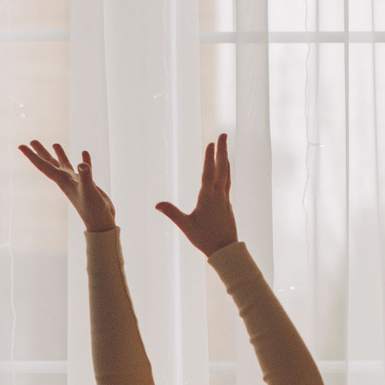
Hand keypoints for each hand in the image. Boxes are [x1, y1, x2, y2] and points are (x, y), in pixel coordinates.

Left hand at [18, 141, 117, 232]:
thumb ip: (86, 177)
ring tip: (54, 144)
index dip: (32, 156)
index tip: (21, 146)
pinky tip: (84, 153)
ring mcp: (76, 183)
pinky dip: (84, 160)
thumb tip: (82, 165)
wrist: (101, 223)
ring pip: (65, 165)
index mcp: (62, 181)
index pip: (44, 166)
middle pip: (50, 164)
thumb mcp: (89, 191)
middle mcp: (66, 181)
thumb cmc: (93, 210)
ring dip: (59, 155)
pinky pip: (84, 169)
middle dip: (41, 152)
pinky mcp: (87, 185)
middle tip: (32, 141)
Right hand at [156, 135, 237, 255]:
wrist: (226, 250)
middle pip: (222, 168)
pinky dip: (226, 172)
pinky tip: (225, 171)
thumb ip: (172, 213)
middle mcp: (219, 194)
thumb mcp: (186, 226)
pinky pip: (227, 183)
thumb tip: (156, 204)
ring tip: (224, 148)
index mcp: (208, 197)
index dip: (209, 157)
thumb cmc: (205, 239)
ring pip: (226, 174)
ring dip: (225, 159)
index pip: (209, 172)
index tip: (210, 142)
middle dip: (222, 150)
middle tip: (223, 134)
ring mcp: (225, 199)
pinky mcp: (228, 204)